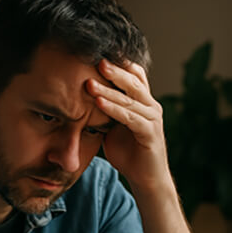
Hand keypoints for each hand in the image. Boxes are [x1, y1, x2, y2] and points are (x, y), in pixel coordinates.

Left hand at [86, 59, 171, 191]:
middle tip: (95, 59)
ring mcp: (152, 119)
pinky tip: (98, 102)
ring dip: (108, 89)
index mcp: (143, 101)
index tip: (98, 53)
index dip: (119, 63)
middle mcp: (151, 106)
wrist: (146, 180)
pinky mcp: (150, 133)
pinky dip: (113, 109)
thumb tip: (79, 98)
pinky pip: (130, 117)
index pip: (134, 75)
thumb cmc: (128, 153)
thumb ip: (104, 111)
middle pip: (133, 81)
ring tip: (89, 82)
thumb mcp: (113, 127)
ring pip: (129, 98)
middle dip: (113, 70)